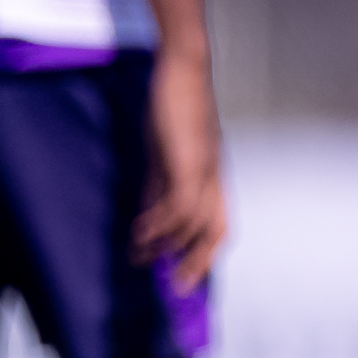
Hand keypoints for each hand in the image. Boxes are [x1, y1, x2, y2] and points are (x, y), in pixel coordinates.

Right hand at [134, 47, 227, 291]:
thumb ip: (160, 183)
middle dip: (196, 264)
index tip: (184, 277)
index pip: (217, 224)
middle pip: (215, 232)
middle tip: (176, 290)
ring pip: (195, 223)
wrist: (184, 67)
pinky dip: (160, 225)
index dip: (202, 254)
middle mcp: (214, 178)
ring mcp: (205, 171)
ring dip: (171, 248)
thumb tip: (148, 217)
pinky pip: (178, 204)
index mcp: (212, 175)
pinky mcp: (189, 162)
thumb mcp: (166, 150)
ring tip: (146, 264)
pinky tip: (140, 235)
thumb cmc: (175, 102)